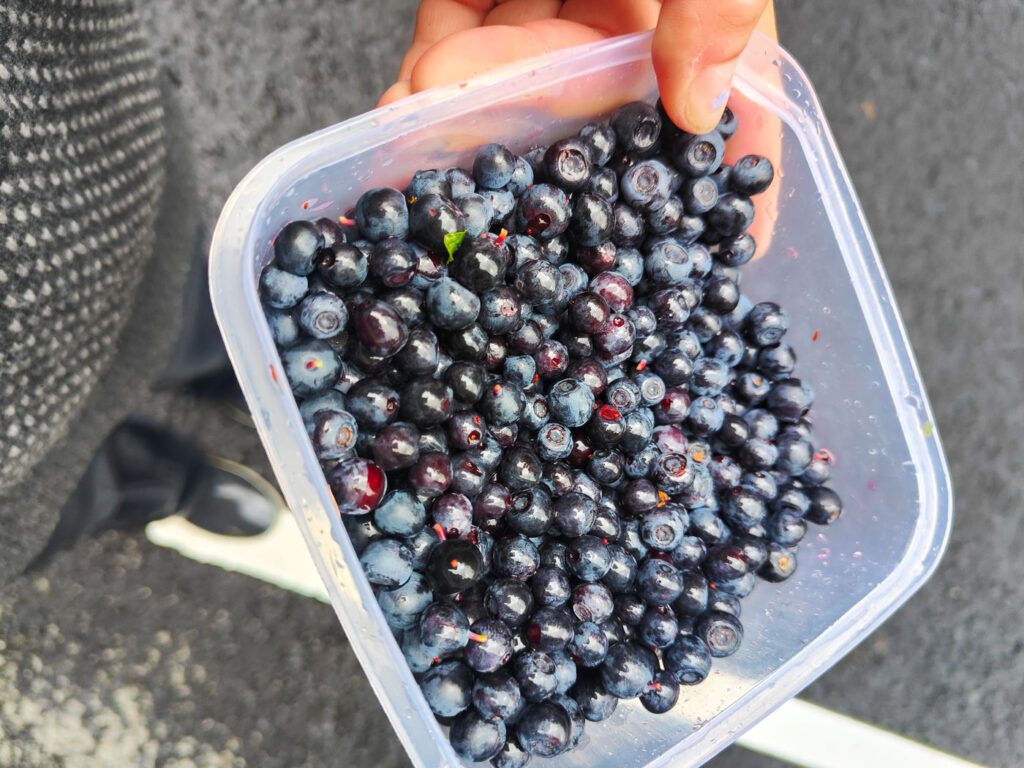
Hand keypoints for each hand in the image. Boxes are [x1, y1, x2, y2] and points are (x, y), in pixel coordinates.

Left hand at [380, 0, 779, 249]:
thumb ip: (715, 1)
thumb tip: (700, 107)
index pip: (729, 98)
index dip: (730, 179)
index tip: (724, 254)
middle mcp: (626, 4)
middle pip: (607, 110)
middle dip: (567, 175)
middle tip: (534, 228)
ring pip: (521, 88)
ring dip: (481, 137)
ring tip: (444, 176)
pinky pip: (455, 46)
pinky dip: (430, 87)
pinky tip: (406, 123)